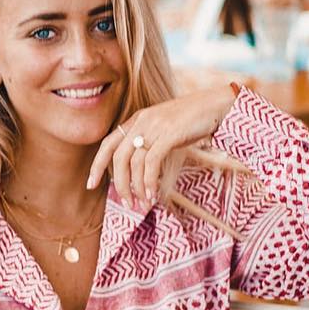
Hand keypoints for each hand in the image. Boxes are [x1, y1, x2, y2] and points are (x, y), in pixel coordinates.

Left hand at [86, 85, 235, 209]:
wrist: (218, 105)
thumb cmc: (193, 121)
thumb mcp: (165, 129)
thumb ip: (150, 143)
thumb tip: (140, 171)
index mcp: (137, 120)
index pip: (107, 143)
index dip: (97, 165)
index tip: (91, 185)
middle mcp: (142, 122)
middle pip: (117, 157)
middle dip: (118, 184)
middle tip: (126, 204)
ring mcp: (155, 127)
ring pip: (134, 163)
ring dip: (136, 187)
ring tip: (143, 203)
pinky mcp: (169, 134)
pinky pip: (151, 162)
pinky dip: (149, 182)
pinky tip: (153, 194)